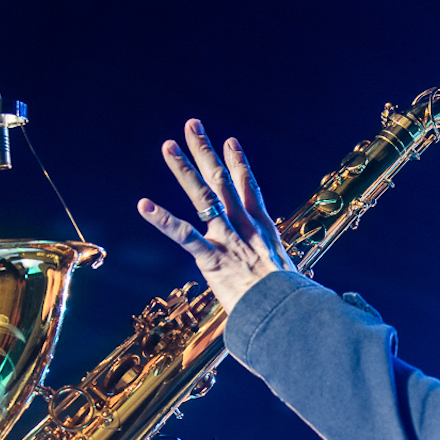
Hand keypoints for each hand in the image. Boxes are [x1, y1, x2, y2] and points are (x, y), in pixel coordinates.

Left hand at [138, 119, 295, 312]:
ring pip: (204, 197)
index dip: (239, 164)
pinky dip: (163, 220)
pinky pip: (185, 235)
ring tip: (168, 146)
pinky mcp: (213, 258)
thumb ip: (284, 276)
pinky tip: (144, 205)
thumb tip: (295, 289)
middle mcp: (246, 228)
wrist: (292, 314)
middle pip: (223, 182)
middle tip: (192, 125)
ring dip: (184, 169)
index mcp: (265, 232)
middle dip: (206, 152)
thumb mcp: (291, 282)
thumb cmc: (294, 305)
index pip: (250, 190)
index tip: (230, 142)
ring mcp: (229, 240)